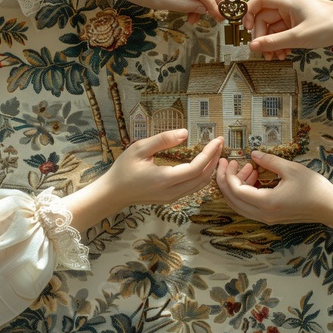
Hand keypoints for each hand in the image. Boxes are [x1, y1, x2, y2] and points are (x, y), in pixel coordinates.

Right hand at [104, 129, 223, 205]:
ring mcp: (172, 198)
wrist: (112, 194)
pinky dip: (202, 175)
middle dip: (214, 160)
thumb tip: (185, 133)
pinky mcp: (171, 199)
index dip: (209, 154)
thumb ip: (162, 140)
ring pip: (199, 185)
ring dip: (210, 168)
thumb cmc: (123, 169)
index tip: (217, 140)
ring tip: (215, 151)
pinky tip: (203, 163)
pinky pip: (192, 188)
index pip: (195, 168)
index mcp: (164, 179)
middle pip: (202, 178)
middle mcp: (171, 192)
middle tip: (220, 143)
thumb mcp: (139, 149)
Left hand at [216, 150, 332, 224]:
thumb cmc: (314, 188)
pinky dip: (246, 193)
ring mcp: (267, 218)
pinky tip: (255, 177)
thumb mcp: (291, 169)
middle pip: (232, 200)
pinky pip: (249, 207)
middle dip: (226, 181)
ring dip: (236, 187)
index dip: (228, 174)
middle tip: (228, 163)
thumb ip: (269, 161)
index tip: (230, 160)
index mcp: (266, 203)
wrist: (330, 208)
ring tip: (246, 167)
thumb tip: (253, 154)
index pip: (235, 190)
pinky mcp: (271, 217)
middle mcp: (263, 214)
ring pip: (239, 205)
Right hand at [244, 0, 332, 59]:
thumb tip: (253, 46)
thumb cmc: (329, 26)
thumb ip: (274, 42)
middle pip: (264, 17)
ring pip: (274, 27)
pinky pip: (284, 32)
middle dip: (262, 36)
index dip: (249, 13)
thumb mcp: (299, 37)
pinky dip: (281, 43)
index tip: (247, 30)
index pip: (260, 0)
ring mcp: (295, 14)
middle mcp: (289, 5)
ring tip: (274, 57)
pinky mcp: (301, 23)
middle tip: (264, 52)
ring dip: (272, 42)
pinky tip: (284, 54)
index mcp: (287, 1)